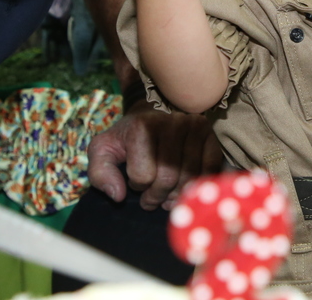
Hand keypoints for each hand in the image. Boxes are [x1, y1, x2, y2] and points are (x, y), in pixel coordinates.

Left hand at [87, 107, 222, 210]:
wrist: (153, 114)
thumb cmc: (128, 137)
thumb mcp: (103, 150)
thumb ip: (100, 173)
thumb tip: (118, 196)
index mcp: (142, 127)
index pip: (142, 176)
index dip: (137, 187)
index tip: (135, 181)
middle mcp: (172, 123)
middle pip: (168, 179)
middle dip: (157, 196)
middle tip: (152, 197)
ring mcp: (194, 128)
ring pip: (189, 178)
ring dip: (177, 194)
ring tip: (167, 195)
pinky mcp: (211, 135)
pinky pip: (210, 170)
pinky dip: (198, 185)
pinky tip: (186, 187)